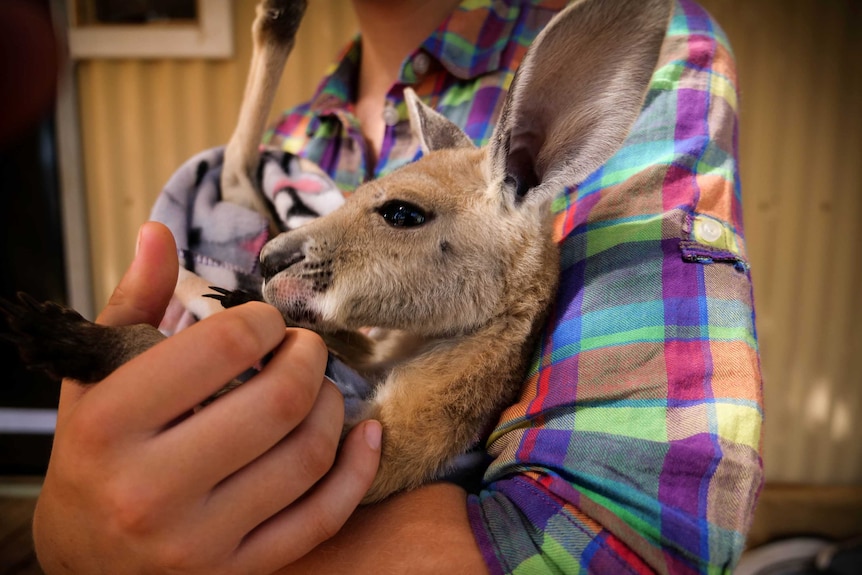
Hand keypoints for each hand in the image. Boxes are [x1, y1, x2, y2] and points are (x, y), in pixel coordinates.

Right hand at [32, 222, 381, 573]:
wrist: (85, 561)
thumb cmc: (95, 453)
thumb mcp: (98, 376)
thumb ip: (132, 303)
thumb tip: (158, 231)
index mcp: (110, 426)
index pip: (222, 348)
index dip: (262, 321)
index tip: (265, 322)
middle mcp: (150, 490)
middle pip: (278, 402)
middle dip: (309, 358)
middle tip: (304, 348)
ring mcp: (198, 541)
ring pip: (307, 456)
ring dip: (334, 406)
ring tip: (320, 388)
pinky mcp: (237, 571)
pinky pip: (322, 518)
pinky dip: (358, 469)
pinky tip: (366, 433)